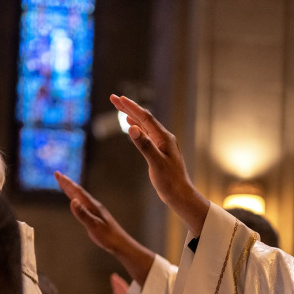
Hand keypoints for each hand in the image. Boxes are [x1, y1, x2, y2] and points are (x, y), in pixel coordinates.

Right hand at [55, 171, 154, 285]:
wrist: (120, 243)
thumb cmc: (107, 236)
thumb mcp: (93, 225)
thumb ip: (83, 214)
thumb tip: (73, 201)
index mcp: (92, 206)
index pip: (77, 191)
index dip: (67, 183)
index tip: (57, 174)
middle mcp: (93, 206)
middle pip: (78, 192)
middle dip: (67, 183)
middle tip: (57, 174)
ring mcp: (95, 210)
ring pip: (80, 197)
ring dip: (71, 190)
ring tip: (64, 184)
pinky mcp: (95, 216)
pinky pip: (83, 204)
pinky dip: (76, 199)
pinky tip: (76, 201)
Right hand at [110, 95, 208, 235]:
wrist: (180, 195)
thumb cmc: (170, 182)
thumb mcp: (156, 164)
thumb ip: (145, 146)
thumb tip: (132, 128)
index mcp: (164, 138)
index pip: (145, 118)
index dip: (131, 107)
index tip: (118, 98)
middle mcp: (164, 138)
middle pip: (144, 118)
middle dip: (128, 108)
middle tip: (113, 98)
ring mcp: (162, 144)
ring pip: (144, 125)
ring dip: (131, 115)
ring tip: (120, 107)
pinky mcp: (160, 151)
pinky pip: (146, 134)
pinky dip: (137, 127)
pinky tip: (131, 126)